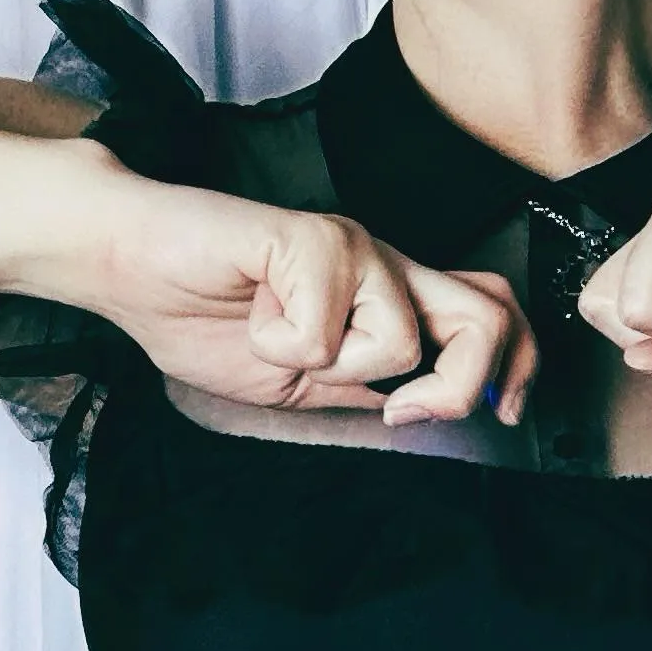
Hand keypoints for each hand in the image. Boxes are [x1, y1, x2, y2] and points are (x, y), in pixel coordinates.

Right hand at [77, 172, 538, 424]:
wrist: (133, 266)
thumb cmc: (203, 312)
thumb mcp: (302, 379)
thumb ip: (364, 387)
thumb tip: (424, 412)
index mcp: (390, 291)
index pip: (494, 310)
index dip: (518, 366)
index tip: (501, 413)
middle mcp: (385, 262)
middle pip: (488, 317)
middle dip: (460, 386)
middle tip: (400, 410)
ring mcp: (354, 246)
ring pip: (403, 338)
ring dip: (334, 365)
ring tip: (280, 337)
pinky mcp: (313, 237)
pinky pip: (327, 329)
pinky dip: (281, 342)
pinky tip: (252, 311)